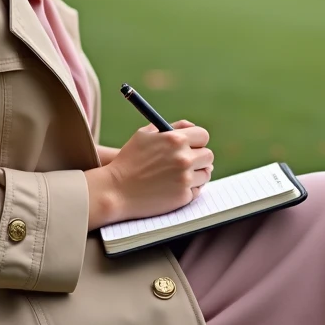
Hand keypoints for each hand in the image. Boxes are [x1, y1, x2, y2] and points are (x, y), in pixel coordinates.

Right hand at [85, 120, 212, 229]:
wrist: (115, 191)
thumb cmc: (128, 160)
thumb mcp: (144, 135)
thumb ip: (171, 127)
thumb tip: (191, 127)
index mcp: (176, 139)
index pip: (203, 136)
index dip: (197, 140)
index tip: (193, 145)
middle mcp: (184, 158)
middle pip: (208, 155)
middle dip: (199, 157)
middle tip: (188, 161)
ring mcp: (185, 179)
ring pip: (205, 173)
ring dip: (196, 174)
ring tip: (180, 175)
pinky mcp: (183, 197)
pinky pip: (197, 190)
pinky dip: (189, 188)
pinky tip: (175, 187)